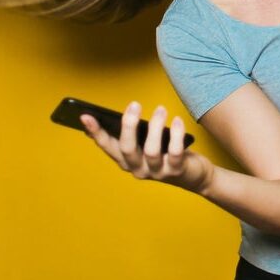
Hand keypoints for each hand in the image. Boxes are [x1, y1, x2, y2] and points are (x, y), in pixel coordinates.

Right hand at [80, 102, 213, 193]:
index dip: (96, 132)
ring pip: (151, 151)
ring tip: (160, 109)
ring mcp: (157, 172)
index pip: (107, 146)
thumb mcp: (147, 143)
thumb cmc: (167, 153)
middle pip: (127, 149)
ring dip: (155, 127)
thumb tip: (127, 112)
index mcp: (127, 160)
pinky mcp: (176, 171)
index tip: (85, 116)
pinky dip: (176, 135)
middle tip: (134, 104)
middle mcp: (138, 169)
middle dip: (128, 125)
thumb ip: (137, 133)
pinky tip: (177, 120)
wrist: (194, 175)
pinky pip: (175, 153)